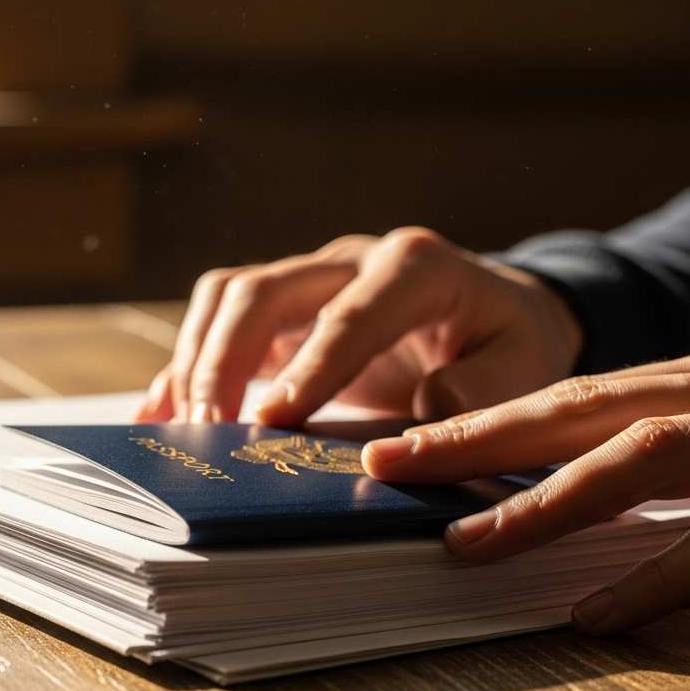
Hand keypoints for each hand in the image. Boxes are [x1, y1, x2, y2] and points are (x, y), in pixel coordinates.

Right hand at [136, 228, 581, 424]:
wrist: (496, 311)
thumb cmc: (510, 341)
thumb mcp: (525, 365)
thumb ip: (482, 390)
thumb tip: (422, 410)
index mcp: (416, 268)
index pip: (352, 313)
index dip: (309, 366)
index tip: (272, 421)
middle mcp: (352, 260)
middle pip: (265, 291)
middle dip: (227, 359)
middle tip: (211, 430)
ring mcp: (314, 278)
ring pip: (231, 296)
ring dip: (198, 358)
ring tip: (182, 426)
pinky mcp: (290, 307)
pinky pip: (224, 321)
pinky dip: (190, 364)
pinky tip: (164, 409)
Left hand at [362, 333, 689, 633]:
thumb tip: (584, 488)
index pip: (582, 395)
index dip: (488, 422)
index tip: (410, 450)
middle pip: (584, 406)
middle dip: (475, 438)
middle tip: (387, 466)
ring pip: (641, 455)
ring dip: (543, 500)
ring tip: (463, 545)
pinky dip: (656, 576)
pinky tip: (591, 613)